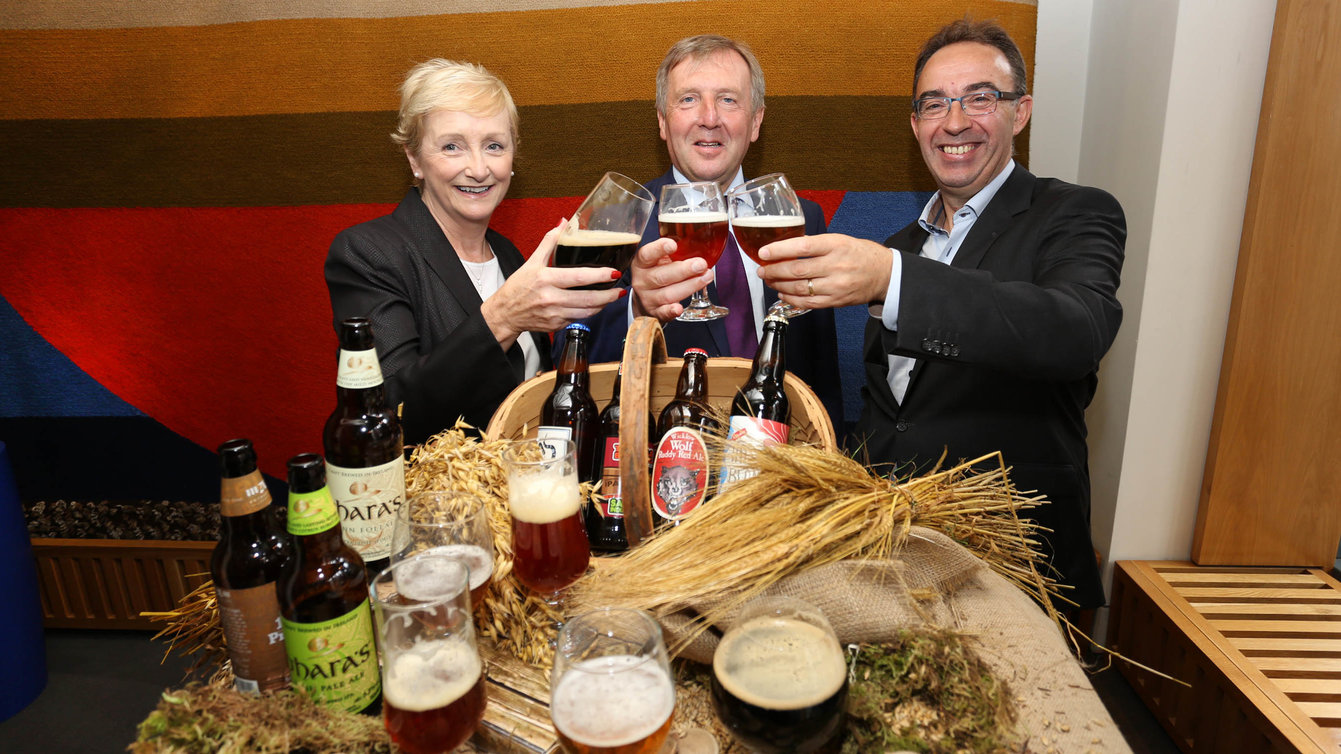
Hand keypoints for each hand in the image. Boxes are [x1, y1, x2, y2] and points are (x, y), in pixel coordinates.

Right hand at [481, 220, 624, 345]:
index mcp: (545, 279)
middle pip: (587, 298)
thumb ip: (549, 242)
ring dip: (603, 304)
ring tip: (613, 296)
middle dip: (608, 295)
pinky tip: (596, 304)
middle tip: (621, 289)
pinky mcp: (556, 326)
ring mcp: (554, 314)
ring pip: (586, 312)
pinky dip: (590, 312)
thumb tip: (563, 223)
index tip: (613, 273)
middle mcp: (551, 298)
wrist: (505, 314)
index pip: (578, 277)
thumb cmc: (518, 287)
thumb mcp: (531, 262)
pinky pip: (579, 318)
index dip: (599, 276)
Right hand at [629, 238, 713, 321]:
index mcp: (642, 263)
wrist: (645, 299)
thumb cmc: (657, 273)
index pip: (647, 254)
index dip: (659, 249)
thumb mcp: (659, 260)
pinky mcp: (655, 313)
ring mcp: (648, 298)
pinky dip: (671, 311)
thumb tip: (702, 242)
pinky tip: (679, 308)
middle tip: (701, 264)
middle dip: (684, 270)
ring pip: (667, 294)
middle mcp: (642, 281)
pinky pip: (662, 313)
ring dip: (689, 286)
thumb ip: (674, 252)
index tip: (673, 245)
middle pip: (662, 276)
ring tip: (706, 277)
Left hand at [758, 233, 892, 308]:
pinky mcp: (836, 301)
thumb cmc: (859, 253)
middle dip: (774, 270)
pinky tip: (782, 292)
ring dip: (779, 284)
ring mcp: (836, 285)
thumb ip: (815, 244)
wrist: (884, 273)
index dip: (780, 250)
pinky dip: (791, 298)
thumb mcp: (839, 240)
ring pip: (800, 288)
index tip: (764, 252)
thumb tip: (786, 246)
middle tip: (762, 269)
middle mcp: (836, 265)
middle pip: (797, 270)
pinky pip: (808, 302)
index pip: (802, 246)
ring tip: (769, 280)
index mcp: (836, 245)